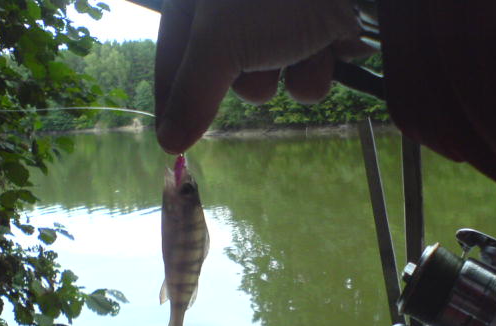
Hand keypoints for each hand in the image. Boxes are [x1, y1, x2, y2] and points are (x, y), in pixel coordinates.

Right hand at [155, 0, 373, 152]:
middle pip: (223, 70)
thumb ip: (192, 92)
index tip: (169, 136)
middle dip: (245, 75)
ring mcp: (281, 20)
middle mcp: (239, 7)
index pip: (173, 50)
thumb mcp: (222, 41)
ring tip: (300, 45)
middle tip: (257, 60)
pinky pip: (303, 77)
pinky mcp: (319, 35)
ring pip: (266, 79)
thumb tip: (168, 143)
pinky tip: (326, 48)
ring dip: (283, 74)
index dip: (171, 93)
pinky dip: (314, 71)